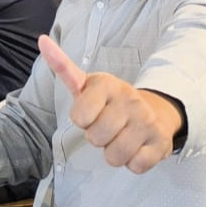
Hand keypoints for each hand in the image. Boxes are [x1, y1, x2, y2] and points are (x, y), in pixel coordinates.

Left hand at [39, 34, 182, 173]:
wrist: (153, 110)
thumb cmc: (107, 101)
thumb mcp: (85, 84)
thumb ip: (62, 67)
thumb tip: (42, 40)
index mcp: (106, 84)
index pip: (79, 117)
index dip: (81, 120)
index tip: (90, 111)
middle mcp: (130, 99)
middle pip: (95, 138)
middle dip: (97, 137)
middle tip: (106, 126)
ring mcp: (148, 120)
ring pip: (115, 155)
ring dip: (113, 152)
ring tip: (120, 136)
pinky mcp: (162, 141)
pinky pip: (136, 166)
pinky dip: (132, 161)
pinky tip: (136, 146)